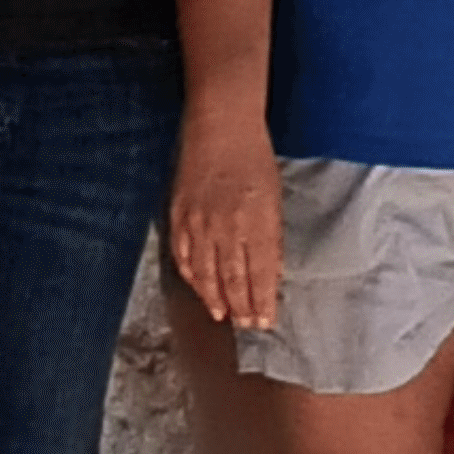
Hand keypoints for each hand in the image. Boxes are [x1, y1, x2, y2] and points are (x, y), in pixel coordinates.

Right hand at [170, 114, 284, 332]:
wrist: (221, 128)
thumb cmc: (255, 159)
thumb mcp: (274, 200)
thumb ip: (271, 239)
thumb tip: (270, 274)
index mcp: (257, 225)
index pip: (261, 276)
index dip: (262, 303)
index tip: (265, 321)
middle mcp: (228, 229)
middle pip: (233, 281)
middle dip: (241, 307)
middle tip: (246, 326)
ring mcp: (200, 224)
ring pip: (206, 274)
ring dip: (215, 299)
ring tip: (223, 315)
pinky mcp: (180, 217)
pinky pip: (183, 256)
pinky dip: (192, 276)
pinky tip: (199, 288)